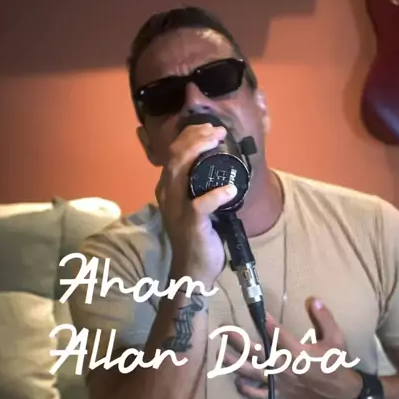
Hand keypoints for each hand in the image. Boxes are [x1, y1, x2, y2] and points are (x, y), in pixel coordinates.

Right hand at [156, 122, 236, 288]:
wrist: (191, 269)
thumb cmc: (196, 234)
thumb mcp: (193, 203)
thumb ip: (198, 185)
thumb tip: (219, 164)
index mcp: (168, 187)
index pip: (173, 152)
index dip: (190, 135)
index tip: (210, 128)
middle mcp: (167, 193)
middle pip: (176, 155)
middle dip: (196, 137)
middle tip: (217, 131)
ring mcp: (177, 208)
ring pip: (181, 171)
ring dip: (200, 152)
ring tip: (218, 143)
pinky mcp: (191, 224)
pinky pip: (201, 204)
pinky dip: (217, 194)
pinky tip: (231, 190)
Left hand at [222, 297, 362, 398]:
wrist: (340, 393)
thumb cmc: (336, 363)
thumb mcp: (336, 339)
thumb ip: (325, 319)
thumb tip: (314, 300)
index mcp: (299, 354)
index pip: (280, 336)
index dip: (269, 324)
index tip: (259, 314)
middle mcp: (285, 368)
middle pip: (258, 354)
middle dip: (240, 342)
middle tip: (225, 331)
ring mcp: (280, 382)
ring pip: (253, 373)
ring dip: (235, 364)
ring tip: (220, 354)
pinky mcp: (279, 394)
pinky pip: (258, 394)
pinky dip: (246, 389)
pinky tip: (236, 381)